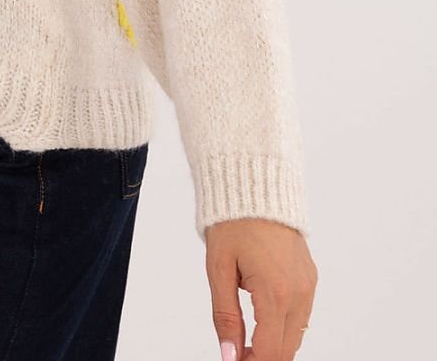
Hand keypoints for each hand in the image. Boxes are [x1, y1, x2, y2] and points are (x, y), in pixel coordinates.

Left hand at [205, 218, 317, 360]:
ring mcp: (308, 285)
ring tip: (246, 339)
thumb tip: (229, 355)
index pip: (270, 353)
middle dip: (263, 357)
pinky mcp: (310, 278)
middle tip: (237, 354)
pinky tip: (263, 319)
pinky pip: (301, 316)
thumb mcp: (218, 270)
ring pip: (296, 336)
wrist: (255, 186)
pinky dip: (284, 326)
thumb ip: (225, 317)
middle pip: (286, 350)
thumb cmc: (233, 222)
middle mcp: (299, 292)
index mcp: (276, 292)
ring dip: (274, 344)